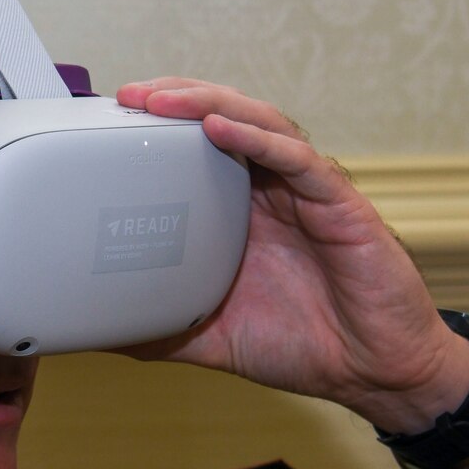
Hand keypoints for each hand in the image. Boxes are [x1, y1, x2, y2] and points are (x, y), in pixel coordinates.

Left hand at [115, 79, 468, 433]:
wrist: (372, 374)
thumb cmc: (302, 345)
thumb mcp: (209, 336)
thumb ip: (158, 325)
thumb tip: (97, 329)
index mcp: (240, 212)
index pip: (195, 149)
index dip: (156, 128)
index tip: (107, 121)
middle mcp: (271, 191)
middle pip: (223, 119)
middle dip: (174, 99)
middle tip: (126, 95)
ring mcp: (306, 192)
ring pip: (258, 123)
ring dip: (207, 103)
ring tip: (162, 98)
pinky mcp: (339, 205)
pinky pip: (297, 160)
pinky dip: (258, 138)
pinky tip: (219, 127)